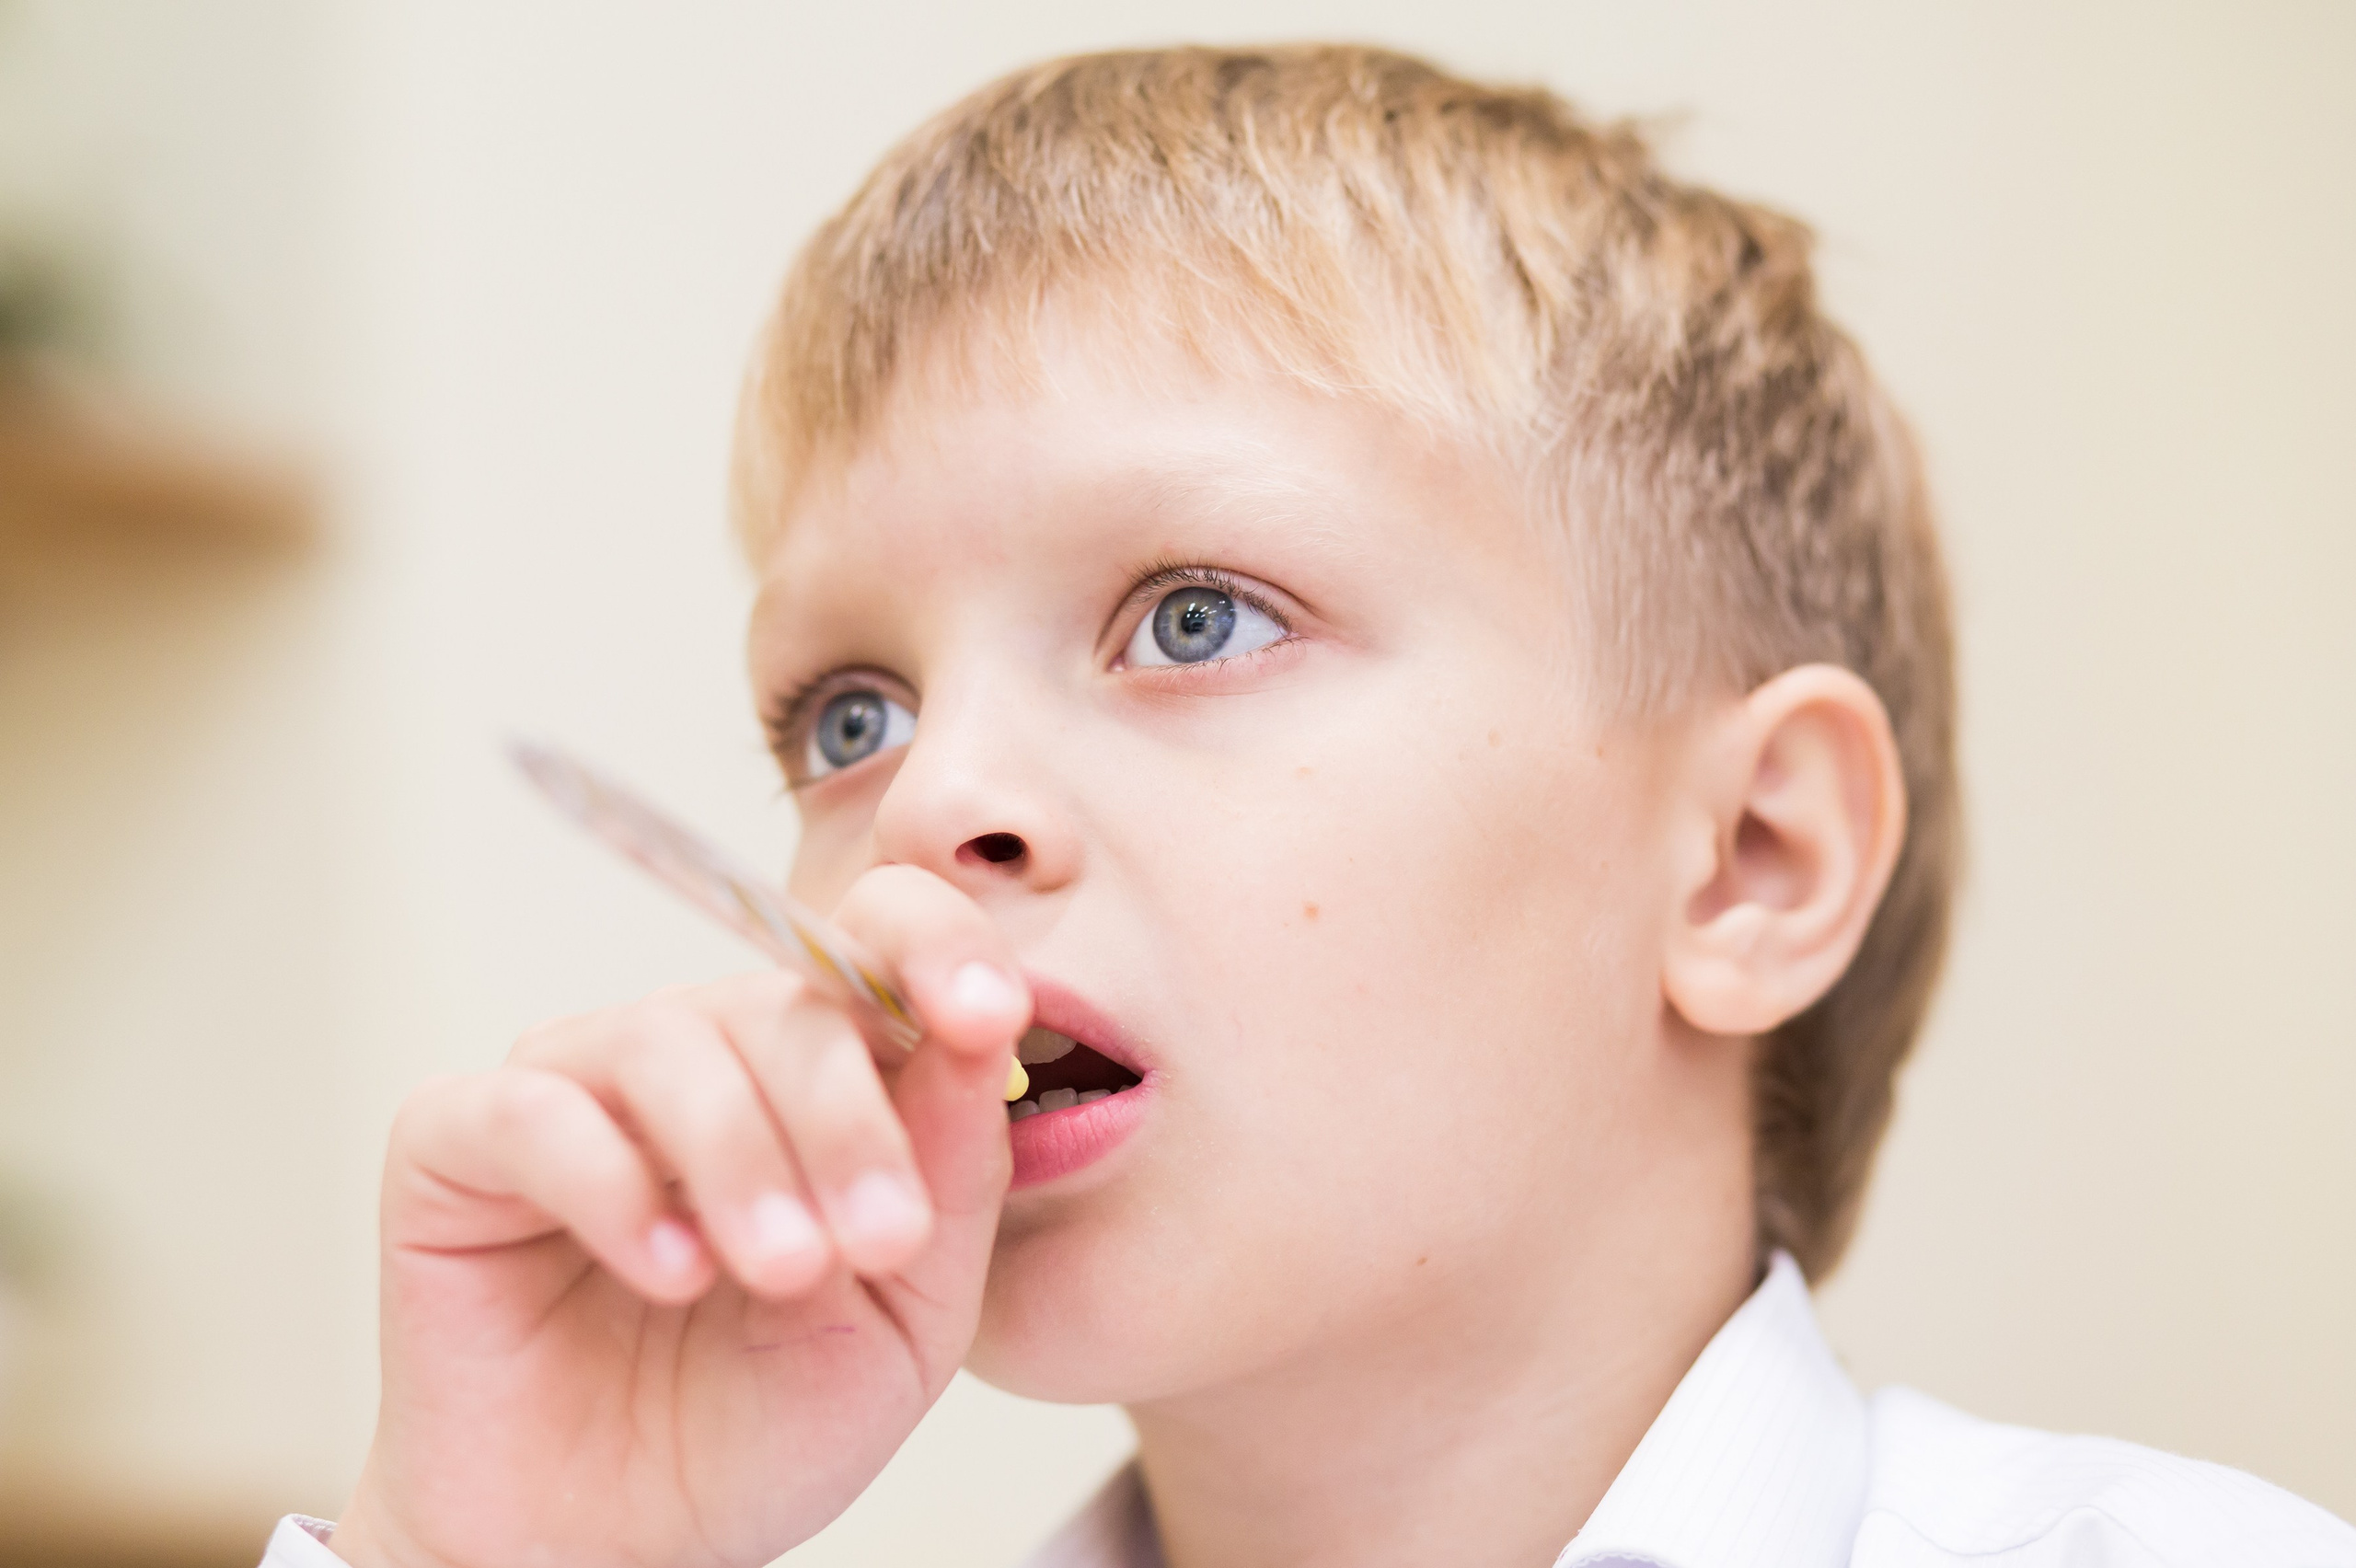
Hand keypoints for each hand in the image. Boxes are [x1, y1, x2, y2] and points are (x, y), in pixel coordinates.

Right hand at [330, 865, 1027, 1567]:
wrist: (622, 1548)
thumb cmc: (765, 1419)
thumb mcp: (909, 1308)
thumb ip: (954, 1169)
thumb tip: (986, 1036)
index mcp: (816, 1067)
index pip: (874, 935)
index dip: (935, 944)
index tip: (985, 1012)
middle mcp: (696, 1051)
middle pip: (781, 1003)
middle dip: (847, 1119)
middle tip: (883, 1240)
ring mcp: (573, 1083)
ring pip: (665, 1040)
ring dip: (742, 1156)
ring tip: (784, 1273)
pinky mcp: (456, 1142)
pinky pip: (531, 1112)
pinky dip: (610, 1183)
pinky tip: (670, 1271)